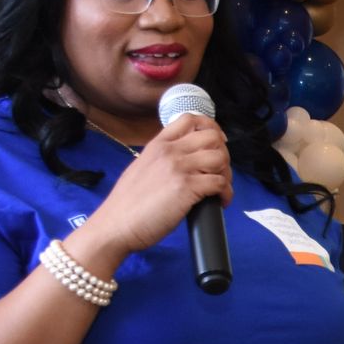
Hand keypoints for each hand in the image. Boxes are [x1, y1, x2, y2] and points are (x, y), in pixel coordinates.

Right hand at [71, 114, 232, 271]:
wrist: (116, 224)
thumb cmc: (128, 204)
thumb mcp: (142, 168)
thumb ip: (161, 159)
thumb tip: (184, 162)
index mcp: (158, 145)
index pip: (190, 119)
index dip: (211, 128)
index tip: (217, 144)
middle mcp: (169, 151)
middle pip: (212, 137)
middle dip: (224, 153)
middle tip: (220, 172)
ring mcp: (178, 168)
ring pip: (220, 158)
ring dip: (227, 174)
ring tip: (221, 189)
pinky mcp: (186, 188)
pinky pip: (220, 183)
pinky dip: (226, 193)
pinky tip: (221, 202)